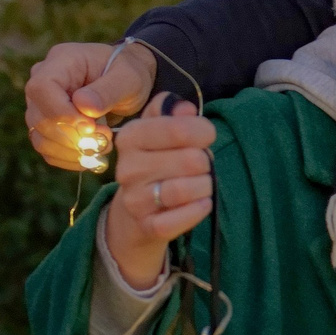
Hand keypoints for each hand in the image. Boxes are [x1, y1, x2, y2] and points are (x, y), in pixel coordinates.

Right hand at [26, 39, 158, 170]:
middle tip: (104, 139)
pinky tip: (91, 156)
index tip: (90, 127)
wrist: (126, 83)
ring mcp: (41, 103)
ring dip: (71, 151)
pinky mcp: (46, 124)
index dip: (61, 113)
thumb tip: (83, 106)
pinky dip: (68, 158)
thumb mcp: (129, 78)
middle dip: (71, 136)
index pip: (42, 88)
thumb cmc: (128, 74)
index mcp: (61, 61)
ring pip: (39, 136)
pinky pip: (46, 148)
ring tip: (102, 146)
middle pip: (38, 116)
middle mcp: (43, 80)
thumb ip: (108, 91)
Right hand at [101, 96, 215, 290]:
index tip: (207, 136)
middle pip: (190, 160)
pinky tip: (202, 202)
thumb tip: (185, 108)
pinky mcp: (148, 226)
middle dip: (205, 161)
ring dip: (205, 185)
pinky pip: (183, 218)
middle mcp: (128, 168)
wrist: (137, 209)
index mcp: (130, 137)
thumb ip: (171, 112)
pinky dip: (199, 209)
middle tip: (201, 164)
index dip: (203, 131)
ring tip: (202, 183)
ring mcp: (135, 199)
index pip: (179, 129)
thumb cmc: (157, 160)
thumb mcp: (158, 129)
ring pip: (186, 190)